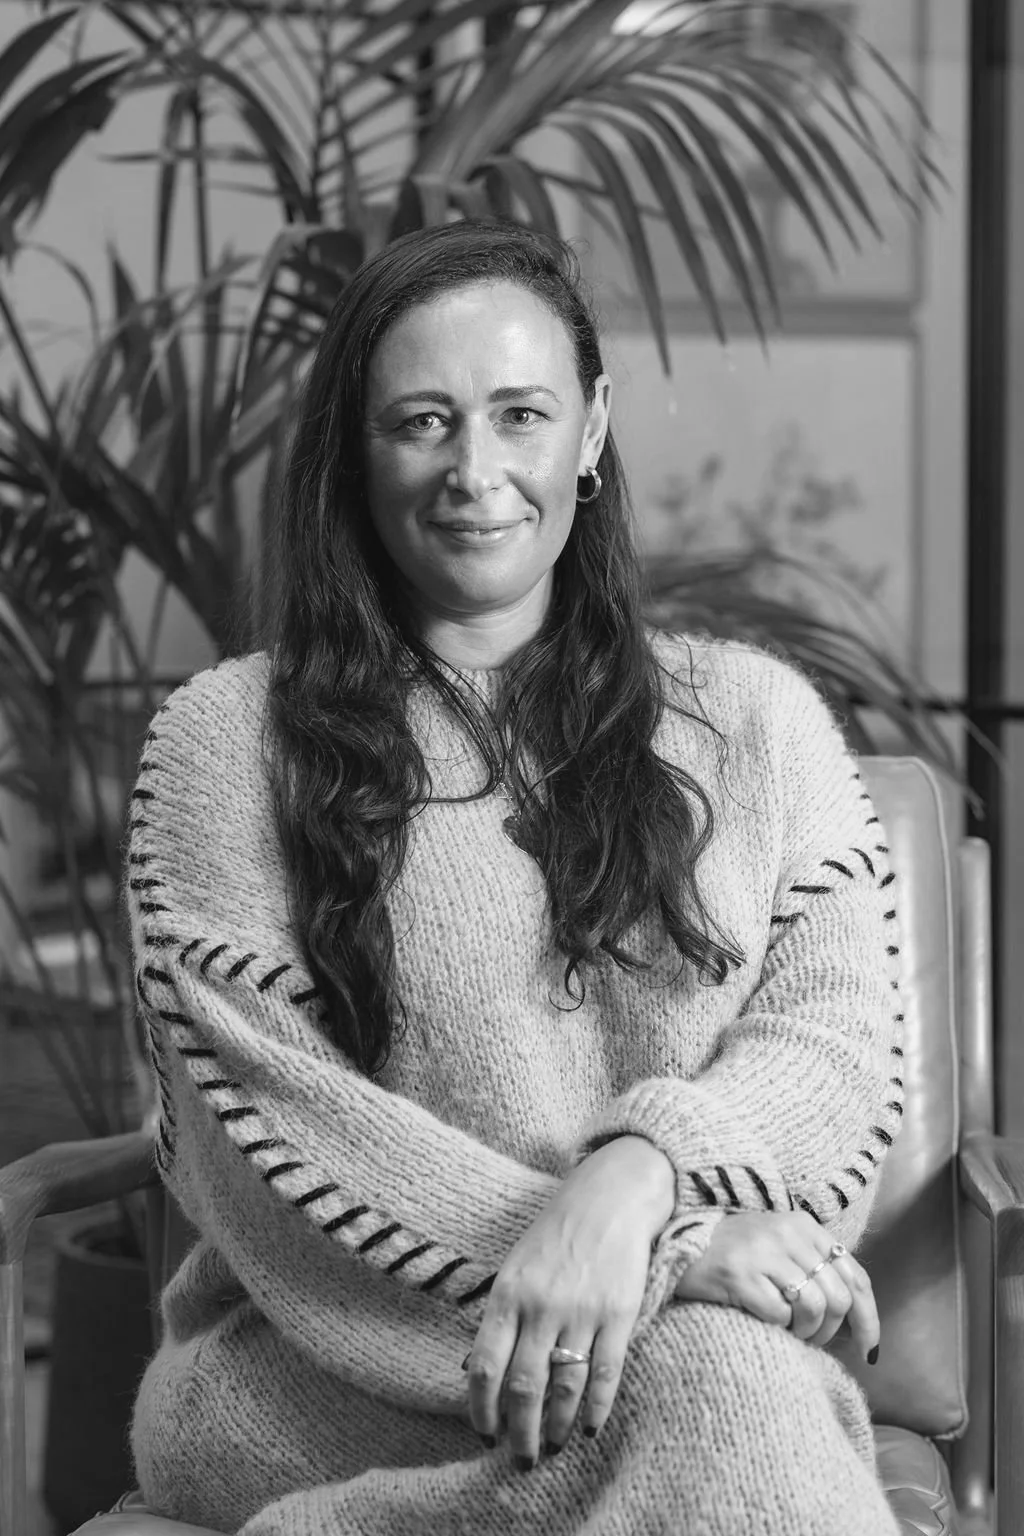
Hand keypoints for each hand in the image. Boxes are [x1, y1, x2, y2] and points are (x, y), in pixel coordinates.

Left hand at [464, 1135, 673, 1467]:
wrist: (610, 1198)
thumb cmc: (556, 1235)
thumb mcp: (516, 1266)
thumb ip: (503, 1315)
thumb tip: (483, 1373)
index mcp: (508, 1294)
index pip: (485, 1366)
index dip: (481, 1409)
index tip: (484, 1435)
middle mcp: (542, 1306)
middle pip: (524, 1386)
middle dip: (520, 1432)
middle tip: (520, 1460)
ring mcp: (582, 1311)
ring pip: (564, 1386)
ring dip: (556, 1426)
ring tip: (552, 1448)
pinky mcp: (619, 1314)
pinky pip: (605, 1373)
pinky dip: (596, 1407)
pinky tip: (588, 1428)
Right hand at [674, 1211, 879, 1361]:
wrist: (681, 1246)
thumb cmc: (738, 1257)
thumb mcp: (783, 1253)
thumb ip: (819, 1275)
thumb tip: (860, 1327)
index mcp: (805, 1227)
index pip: (855, 1276)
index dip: (869, 1318)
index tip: (869, 1349)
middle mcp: (788, 1233)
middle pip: (839, 1297)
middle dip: (832, 1331)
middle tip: (812, 1340)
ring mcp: (763, 1251)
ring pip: (815, 1307)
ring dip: (807, 1332)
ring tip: (789, 1332)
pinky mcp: (739, 1273)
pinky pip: (780, 1314)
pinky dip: (779, 1327)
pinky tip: (766, 1322)